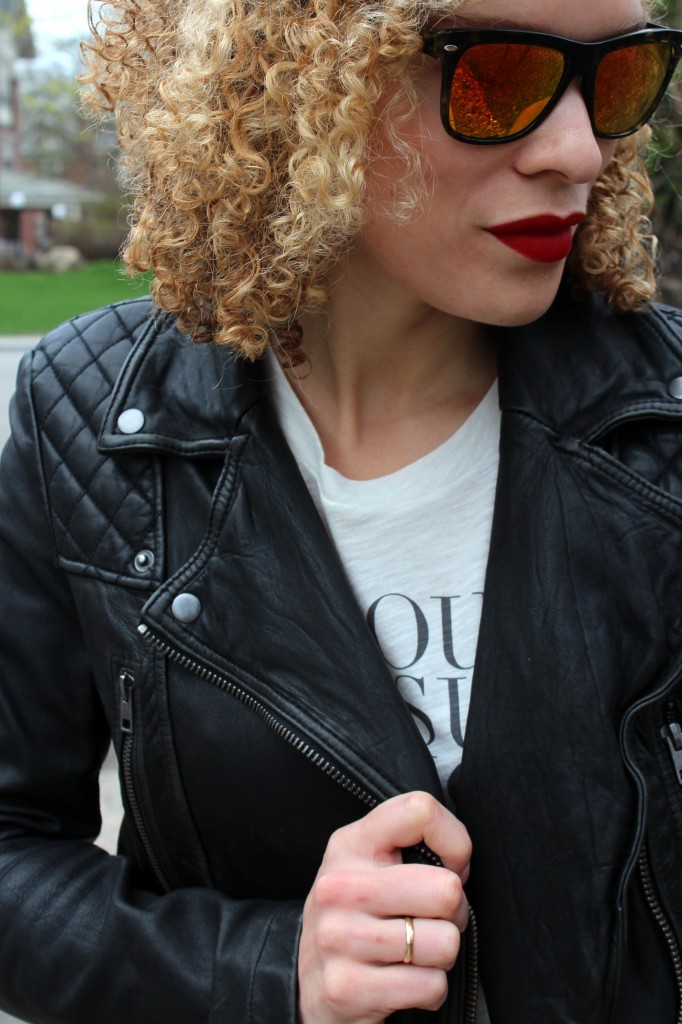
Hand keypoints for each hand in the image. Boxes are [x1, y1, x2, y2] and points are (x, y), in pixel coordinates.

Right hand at [297, 791, 470, 1023]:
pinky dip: (430, 989)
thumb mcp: (369, 865)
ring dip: (442, 954)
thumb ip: (410, 847)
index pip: (419, 811)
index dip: (454, 840)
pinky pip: (431, 986)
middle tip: (431, 918)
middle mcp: (339, 887)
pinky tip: (404, 980)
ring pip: (445, 943)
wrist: (306, 984)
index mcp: (350, 844)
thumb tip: (460, 865)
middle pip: (445, 889)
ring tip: (414, 951)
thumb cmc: (355, 916)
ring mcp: (339, 938)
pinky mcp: (347, 988)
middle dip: (454, 911)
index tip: (449, 865)